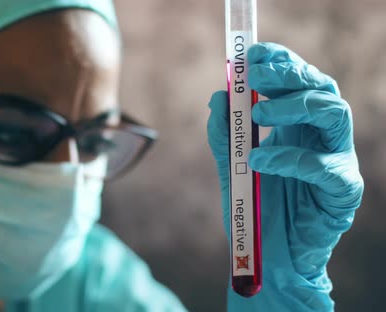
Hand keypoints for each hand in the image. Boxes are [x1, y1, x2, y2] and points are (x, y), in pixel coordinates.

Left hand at [207, 42, 363, 310]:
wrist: (268, 256)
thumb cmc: (254, 208)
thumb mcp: (230, 166)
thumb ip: (225, 134)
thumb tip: (218, 97)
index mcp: (297, 126)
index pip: (298, 80)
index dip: (281, 61)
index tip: (253, 53)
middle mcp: (320, 137)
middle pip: (321, 87)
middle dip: (290, 73)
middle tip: (257, 74)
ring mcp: (336, 160)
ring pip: (334, 113)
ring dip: (294, 106)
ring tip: (258, 112)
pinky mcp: (343, 191)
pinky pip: (328, 167)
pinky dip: (292, 158)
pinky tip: (261, 160)